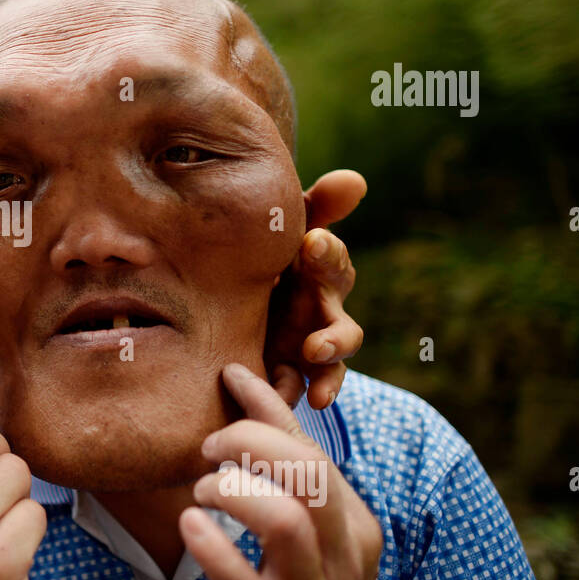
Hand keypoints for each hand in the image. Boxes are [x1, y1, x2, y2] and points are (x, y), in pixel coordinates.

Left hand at [180, 363, 381, 579]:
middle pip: (308, 474)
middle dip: (250, 442)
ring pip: (284, 522)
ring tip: (201, 492)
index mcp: (355, 527)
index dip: (269, 407)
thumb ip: (288, 474)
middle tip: (208, 446)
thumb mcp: (313, 534)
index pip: (314, 451)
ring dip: (231, 492)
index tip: (229, 376)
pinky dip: (214, 552)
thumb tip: (247, 387)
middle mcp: (343, 560)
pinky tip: (190, 527)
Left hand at [266, 169, 366, 408]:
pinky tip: (301, 399)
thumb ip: (313, 208)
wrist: (223, 302)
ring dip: (329, 369)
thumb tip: (355, 180)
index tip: (311, 243)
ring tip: (317, 381)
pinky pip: (306, 387)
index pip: (331, 261)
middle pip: (342, 324)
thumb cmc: (263, 256)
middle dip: (335, 334)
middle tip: (317, 339)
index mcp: (317, 272)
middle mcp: (320, 310)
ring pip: (332, 361)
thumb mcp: (279, 230)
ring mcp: (308, 344)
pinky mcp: (290, 371)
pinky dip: (305, 392)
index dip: (327, 254)